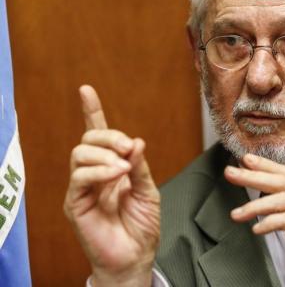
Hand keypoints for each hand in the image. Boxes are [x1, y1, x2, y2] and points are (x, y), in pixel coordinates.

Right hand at [64, 85, 159, 286]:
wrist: (135, 255)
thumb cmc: (141, 223)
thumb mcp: (148, 189)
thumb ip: (139, 166)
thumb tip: (135, 141)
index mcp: (111, 165)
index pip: (98, 134)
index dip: (92, 111)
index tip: (86, 90)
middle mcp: (95, 172)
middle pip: (89, 138)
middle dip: (109, 135)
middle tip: (127, 148)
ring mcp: (83, 186)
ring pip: (80, 153)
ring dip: (104, 153)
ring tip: (123, 166)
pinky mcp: (76, 202)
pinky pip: (80, 177)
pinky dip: (99, 171)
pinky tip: (115, 174)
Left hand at [224, 154, 284, 286]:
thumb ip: (283, 210)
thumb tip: (260, 199)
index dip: (266, 165)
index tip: (245, 159)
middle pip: (284, 182)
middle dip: (254, 176)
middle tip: (231, 173)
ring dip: (256, 204)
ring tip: (236, 214)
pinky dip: (270, 222)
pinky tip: (256, 229)